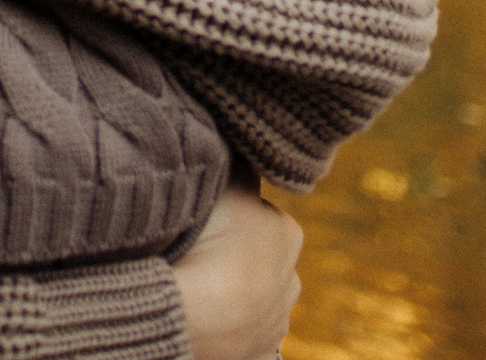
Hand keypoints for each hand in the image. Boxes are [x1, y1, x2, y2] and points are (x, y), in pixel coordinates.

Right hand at [169, 177, 301, 359]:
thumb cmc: (209, 242)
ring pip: (255, 300)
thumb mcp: (228, 184)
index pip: (258, 213)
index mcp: (289, 234)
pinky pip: (248, 338)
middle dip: (237, 257)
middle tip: (199, 254)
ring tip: (198, 289)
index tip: (204, 219)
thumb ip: (240, 165)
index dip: (228, 214)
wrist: (194, 311)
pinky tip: (212, 320)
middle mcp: (292, 280)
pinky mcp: (261, 354)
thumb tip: (245, 146)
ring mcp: (277, 322)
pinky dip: (232, 331)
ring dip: (233, 295)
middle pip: (260, 259)